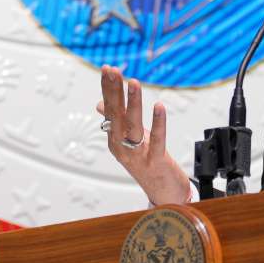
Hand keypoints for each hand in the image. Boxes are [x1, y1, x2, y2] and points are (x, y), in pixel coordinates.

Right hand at [97, 65, 191, 204]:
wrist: (162, 193)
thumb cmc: (146, 163)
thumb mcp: (128, 140)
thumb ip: (116, 121)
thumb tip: (100, 104)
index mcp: (114, 138)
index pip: (110, 109)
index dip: (108, 89)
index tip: (107, 69)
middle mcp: (121, 146)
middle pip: (117, 115)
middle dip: (114, 91)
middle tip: (112, 70)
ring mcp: (137, 155)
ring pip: (133, 125)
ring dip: (133, 103)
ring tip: (133, 82)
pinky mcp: (155, 161)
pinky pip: (157, 140)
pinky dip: (158, 122)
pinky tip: (159, 106)